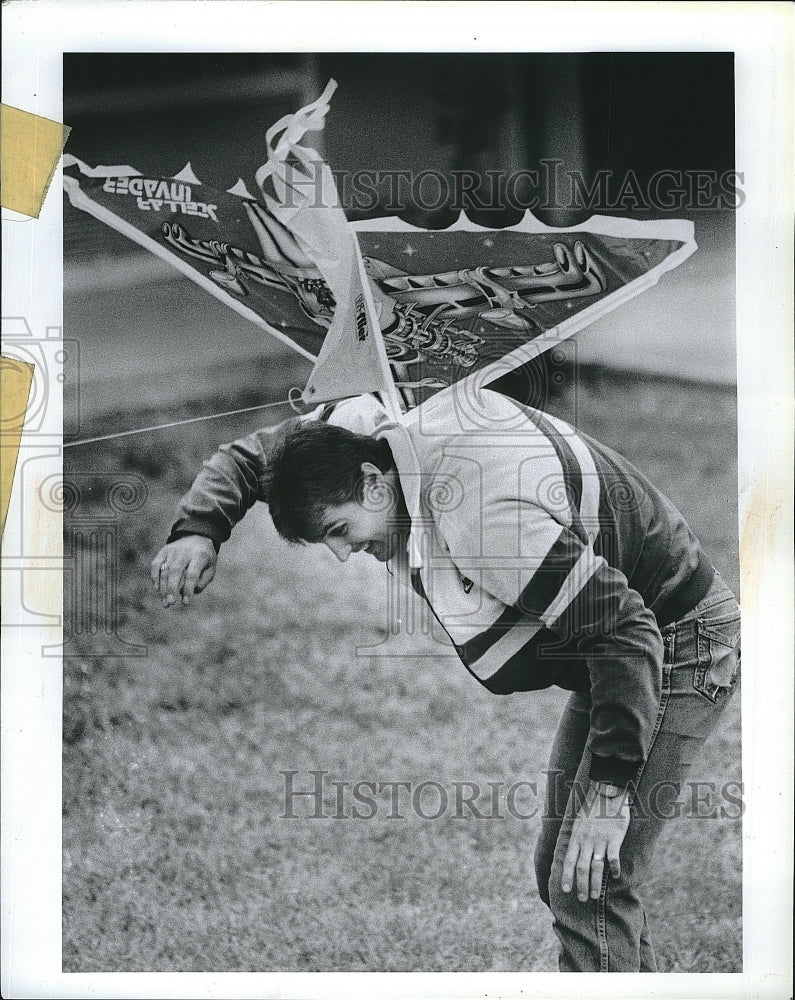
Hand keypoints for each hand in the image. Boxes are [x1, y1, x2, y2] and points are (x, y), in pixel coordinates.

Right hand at [150, 535, 216, 607]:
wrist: (196, 537)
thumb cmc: (204, 559)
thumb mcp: (210, 569)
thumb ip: (202, 582)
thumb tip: (185, 593)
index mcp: (200, 555)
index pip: (192, 573)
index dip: (188, 588)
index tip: (186, 603)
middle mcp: (184, 552)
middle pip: (175, 571)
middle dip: (172, 588)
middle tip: (171, 603)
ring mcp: (172, 550)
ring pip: (164, 570)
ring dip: (163, 588)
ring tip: (165, 603)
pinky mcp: (163, 551)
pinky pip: (155, 564)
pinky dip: (154, 577)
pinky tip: (157, 589)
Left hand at [561, 781, 629, 901]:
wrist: (607, 790)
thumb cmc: (593, 806)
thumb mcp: (579, 821)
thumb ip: (577, 837)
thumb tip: (573, 851)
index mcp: (576, 836)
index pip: (568, 861)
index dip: (566, 876)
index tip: (566, 890)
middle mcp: (586, 840)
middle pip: (582, 868)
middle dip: (581, 885)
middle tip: (583, 899)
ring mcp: (600, 840)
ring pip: (596, 867)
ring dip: (595, 883)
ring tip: (595, 895)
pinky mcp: (614, 838)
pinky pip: (613, 857)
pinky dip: (613, 868)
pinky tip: (615, 876)